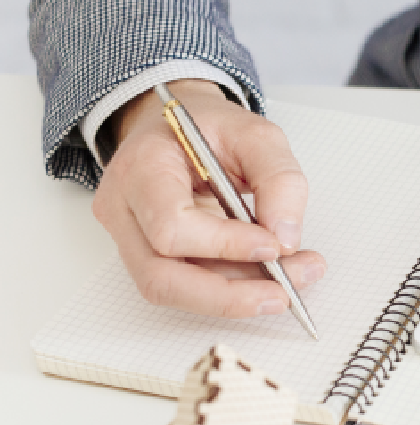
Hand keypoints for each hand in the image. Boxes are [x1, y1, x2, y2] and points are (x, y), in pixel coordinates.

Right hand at [93, 79, 325, 316]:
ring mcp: (129, 237)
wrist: (179, 127)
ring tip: (291, 281)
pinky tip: (270, 278)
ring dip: (236, 297)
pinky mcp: (147, 256)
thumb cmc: (210, 127)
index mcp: (142, 166)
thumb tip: (285, 239)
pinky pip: (186, 287)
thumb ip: (279, 178)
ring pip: (173, 290)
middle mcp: (123, 207)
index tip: (274, 246)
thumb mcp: (257, 134)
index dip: (224, 245)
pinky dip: (231, 290)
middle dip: (229, 295)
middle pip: (161, 277)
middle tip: (285, 294)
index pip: (170, 225)